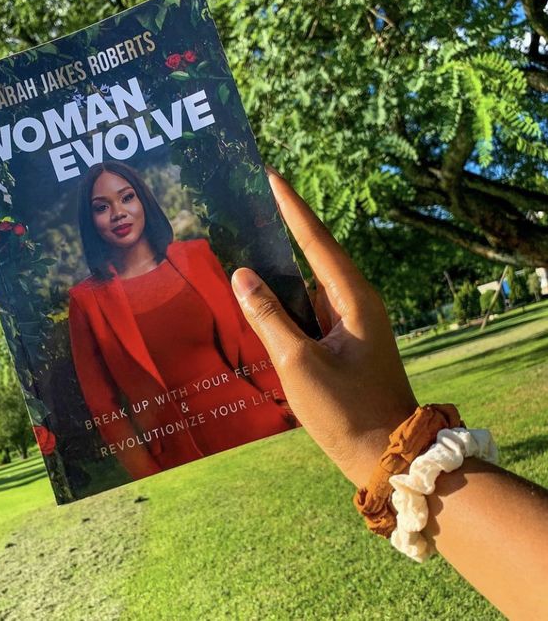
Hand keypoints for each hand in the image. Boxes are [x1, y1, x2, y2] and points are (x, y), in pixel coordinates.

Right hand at [231, 168, 417, 486]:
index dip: (291, 206)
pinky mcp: (342, 342)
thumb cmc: (346, 411)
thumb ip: (268, 316)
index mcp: (352, 298)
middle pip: (312, 254)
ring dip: (278, 269)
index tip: (270, 174)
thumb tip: (242, 276)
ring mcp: (349, 323)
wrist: (388, 456)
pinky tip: (256, 300)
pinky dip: (282, 302)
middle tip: (249, 204)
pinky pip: (306, 310)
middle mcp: (355, 302)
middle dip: (281, 229)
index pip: (316, 239)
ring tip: (243, 246)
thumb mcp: (298, 364)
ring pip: (306, 284)